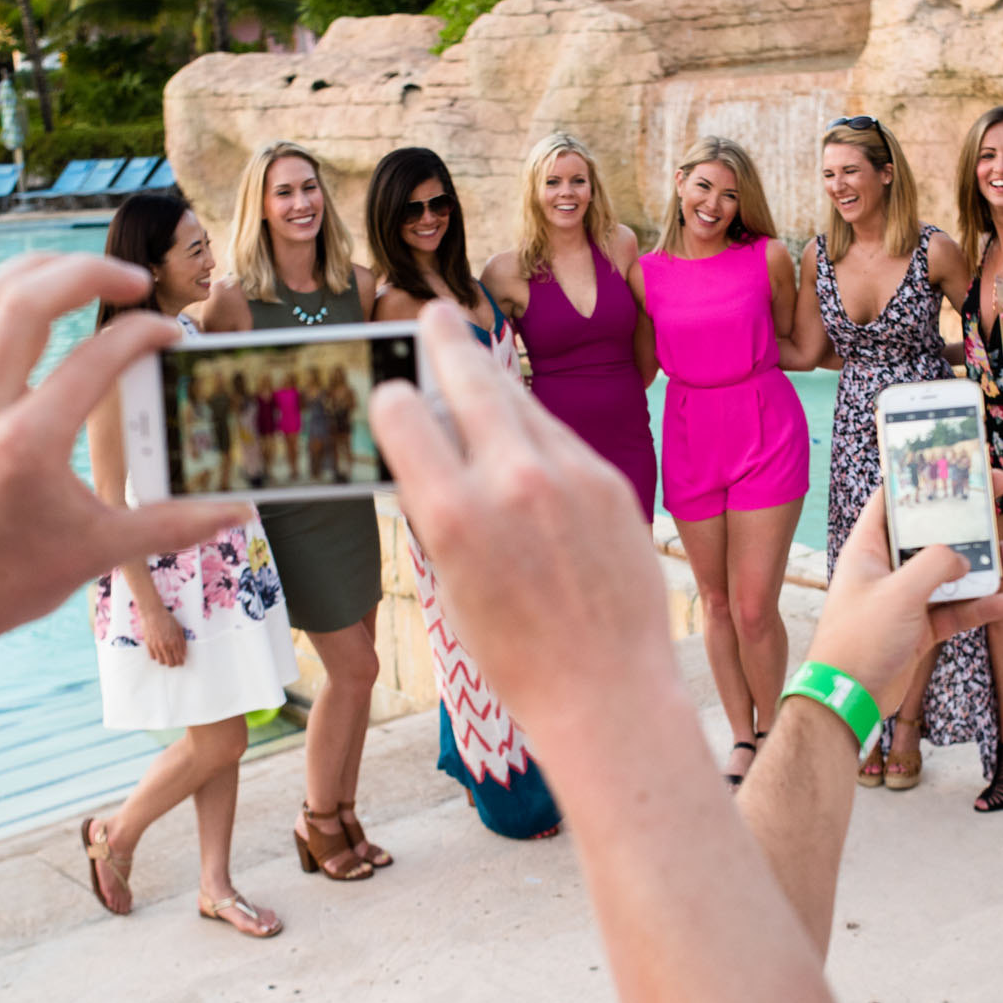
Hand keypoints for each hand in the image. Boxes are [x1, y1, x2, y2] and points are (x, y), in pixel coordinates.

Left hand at [0, 254, 247, 704]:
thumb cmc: (8, 583)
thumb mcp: (99, 553)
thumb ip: (175, 525)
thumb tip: (241, 512)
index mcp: (27, 445)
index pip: (93, 360)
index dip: (141, 335)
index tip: (171, 335)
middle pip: (26, 300)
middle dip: (86, 272)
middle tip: (134, 279)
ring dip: (37, 271)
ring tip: (84, 272)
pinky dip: (6, 301)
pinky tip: (39, 310)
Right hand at [140, 602, 187, 667]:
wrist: (152, 612)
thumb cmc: (167, 618)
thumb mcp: (178, 628)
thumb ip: (182, 642)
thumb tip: (183, 653)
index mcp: (174, 642)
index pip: (179, 659)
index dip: (181, 662)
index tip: (181, 662)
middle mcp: (165, 646)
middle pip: (170, 663)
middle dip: (173, 664)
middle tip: (174, 661)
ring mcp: (156, 646)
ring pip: (161, 662)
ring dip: (165, 661)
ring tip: (166, 656)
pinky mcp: (148, 645)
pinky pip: (153, 657)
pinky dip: (157, 656)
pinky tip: (159, 652)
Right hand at [369, 304, 673, 730]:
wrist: (607, 689)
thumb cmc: (516, 655)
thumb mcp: (451, 584)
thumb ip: (439, 512)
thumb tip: (430, 455)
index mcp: (452, 515)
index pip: (405, 414)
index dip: (394, 400)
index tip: (392, 393)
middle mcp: (511, 482)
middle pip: (469, 379)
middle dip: (444, 341)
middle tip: (431, 314)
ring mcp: (569, 476)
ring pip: (520, 401)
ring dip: (493, 378)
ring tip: (475, 356)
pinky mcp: (610, 481)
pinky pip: (561, 436)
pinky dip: (536, 428)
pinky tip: (525, 430)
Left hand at [807, 491, 1002, 715]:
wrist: (847, 699)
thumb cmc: (859, 640)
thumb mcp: (899, 593)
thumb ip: (935, 565)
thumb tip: (962, 556)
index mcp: (868, 549)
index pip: (893, 500)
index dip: (923, 478)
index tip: (956, 462)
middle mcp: (886, 570)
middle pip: (932, 534)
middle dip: (968, 518)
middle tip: (1002, 492)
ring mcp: (904, 600)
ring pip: (952, 574)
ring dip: (986, 565)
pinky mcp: (918, 629)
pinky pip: (955, 610)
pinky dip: (980, 607)